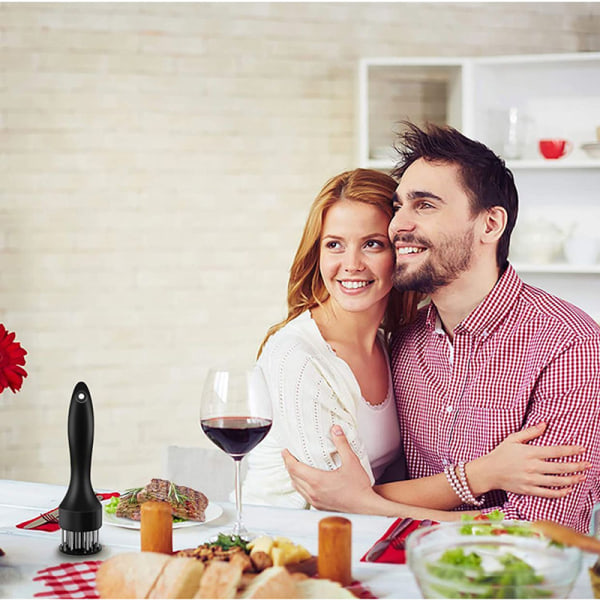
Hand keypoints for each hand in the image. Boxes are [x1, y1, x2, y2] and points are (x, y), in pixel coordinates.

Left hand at [282, 424, 376, 512]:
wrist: (366, 509)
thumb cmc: (359, 488)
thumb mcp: (351, 462)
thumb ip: (341, 444)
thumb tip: (335, 430)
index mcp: (317, 481)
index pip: (294, 468)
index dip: (287, 458)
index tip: (285, 451)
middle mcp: (313, 492)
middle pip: (293, 476)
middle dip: (289, 465)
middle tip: (288, 456)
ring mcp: (316, 501)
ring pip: (297, 487)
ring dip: (294, 476)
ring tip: (295, 467)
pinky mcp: (319, 507)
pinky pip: (304, 495)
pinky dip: (301, 486)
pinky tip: (306, 482)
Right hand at [472, 423, 589, 496]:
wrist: (489, 471)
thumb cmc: (500, 453)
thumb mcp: (513, 439)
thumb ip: (530, 432)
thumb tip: (544, 424)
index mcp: (530, 453)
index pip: (555, 451)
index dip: (571, 450)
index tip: (582, 449)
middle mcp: (532, 467)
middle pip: (560, 467)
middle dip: (577, 466)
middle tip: (588, 464)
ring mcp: (531, 480)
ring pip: (557, 481)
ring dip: (572, 479)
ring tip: (582, 477)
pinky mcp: (528, 490)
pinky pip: (548, 493)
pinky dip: (560, 492)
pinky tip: (568, 489)